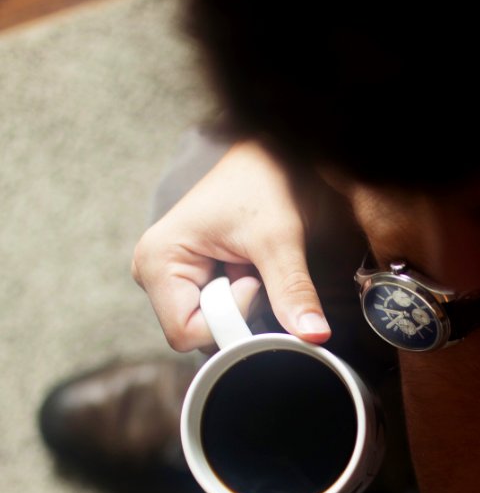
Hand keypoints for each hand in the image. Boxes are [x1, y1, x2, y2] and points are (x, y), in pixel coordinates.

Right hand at [132, 140, 330, 351]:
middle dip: (236, 313)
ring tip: (249, 265)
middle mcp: (151, 273)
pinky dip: (242, 302)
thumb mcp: (279, 239)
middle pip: (197, 334)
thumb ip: (292, 291)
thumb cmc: (265, 182)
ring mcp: (168, 279)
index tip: (252, 280)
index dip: (229, 319)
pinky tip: (246, 269)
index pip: (186, 333)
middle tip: (254, 270)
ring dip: (242, 308)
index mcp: (156, 260)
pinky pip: (217, 316)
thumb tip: (315, 337)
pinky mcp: (186, 281)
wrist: (268, 155)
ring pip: (210, 328)